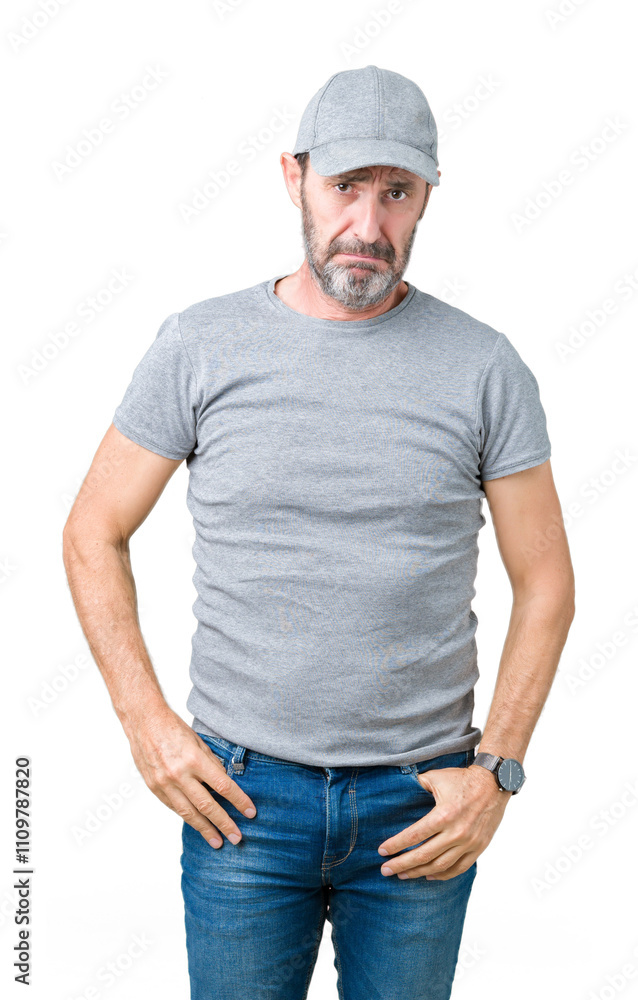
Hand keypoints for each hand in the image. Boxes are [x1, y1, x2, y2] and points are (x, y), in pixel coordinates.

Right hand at [124, 707, 256, 848]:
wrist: (143, 723)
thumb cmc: (174, 728)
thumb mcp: (199, 742)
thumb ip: (212, 764)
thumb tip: (225, 782)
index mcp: (194, 760)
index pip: (223, 786)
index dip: (238, 801)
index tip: (250, 812)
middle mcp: (179, 774)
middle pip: (207, 805)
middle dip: (224, 823)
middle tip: (237, 838)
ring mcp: (164, 783)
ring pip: (188, 813)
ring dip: (205, 829)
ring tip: (217, 842)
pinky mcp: (154, 788)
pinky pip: (174, 807)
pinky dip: (187, 817)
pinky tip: (197, 825)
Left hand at [377, 763, 510, 880]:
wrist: (493, 783)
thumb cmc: (462, 779)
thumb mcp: (436, 777)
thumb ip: (416, 786)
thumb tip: (399, 791)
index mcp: (443, 815)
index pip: (414, 835)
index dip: (396, 845)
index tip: (382, 851)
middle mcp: (456, 832)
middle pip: (424, 855)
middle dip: (402, 864)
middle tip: (385, 870)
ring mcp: (469, 843)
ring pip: (440, 866)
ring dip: (419, 872)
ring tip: (402, 875)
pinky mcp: (478, 848)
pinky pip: (459, 868)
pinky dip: (443, 875)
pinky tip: (429, 876)